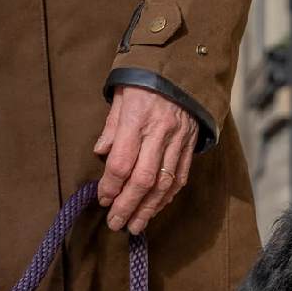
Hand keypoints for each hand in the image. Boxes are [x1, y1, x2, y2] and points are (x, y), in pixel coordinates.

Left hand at [94, 85, 197, 233]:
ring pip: (162, 185)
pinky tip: (154, 209)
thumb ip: (112, 126)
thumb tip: (102, 153)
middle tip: (116, 223)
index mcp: (138, 118)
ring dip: (148, 210)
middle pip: (142, 180)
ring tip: (135, 226)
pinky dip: (166, 198)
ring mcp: (178, 141)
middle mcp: (160, 133)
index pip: (122, 162)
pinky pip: (179, 178)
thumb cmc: (147, 78)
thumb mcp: (122, 93)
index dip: (111, 185)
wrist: (186, 64)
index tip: (102, 199)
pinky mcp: (190, 146)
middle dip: (127, 206)